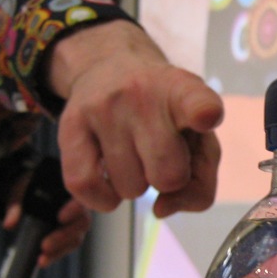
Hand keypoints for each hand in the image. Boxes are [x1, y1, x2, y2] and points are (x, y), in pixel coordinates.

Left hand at [2, 196, 92, 267]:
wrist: (30, 187)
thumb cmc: (29, 186)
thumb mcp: (19, 192)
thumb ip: (15, 207)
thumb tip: (9, 225)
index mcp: (71, 192)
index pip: (80, 201)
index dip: (73, 210)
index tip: (60, 218)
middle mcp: (79, 208)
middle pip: (81, 224)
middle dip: (63, 237)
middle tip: (45, 245)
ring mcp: (76, 222)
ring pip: (76, 239)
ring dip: (60, 250)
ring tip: (42, 258)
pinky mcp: (70, 235)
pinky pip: (68, 247)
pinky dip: (56, 255)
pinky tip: (43, 260)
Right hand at [47, 20, 224, 213]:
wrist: (109, 68)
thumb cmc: (165, 116)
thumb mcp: (198, 139)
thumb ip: (200, 183)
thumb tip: (162, 210)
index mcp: (183, 91)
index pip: (196, 102)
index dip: (203, 112)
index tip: (206, 116)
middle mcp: (143, 93)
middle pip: (169, 176)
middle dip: (169, 179)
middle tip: (160, 155)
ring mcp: (104, 108)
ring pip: (130, 189)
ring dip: (135, 183)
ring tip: (132, 154)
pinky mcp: (69, 125)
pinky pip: (85, 186)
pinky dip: (102, 198)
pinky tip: (110, 180)